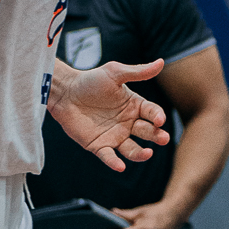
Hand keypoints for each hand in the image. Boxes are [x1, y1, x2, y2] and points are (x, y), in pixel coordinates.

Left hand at [52, 58, 171, 170]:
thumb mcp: (115, 73)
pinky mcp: (99, 146)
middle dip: (156, 136)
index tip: (159, 120)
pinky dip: (114, 162)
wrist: (65, 92)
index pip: (152, 113)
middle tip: (163, 138)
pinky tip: (120, 167)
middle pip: (146, 132)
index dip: (157, 116)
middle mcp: (128, 123)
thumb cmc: (90, 80)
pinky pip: (109, 156)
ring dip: (140, 154)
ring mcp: (114, 136)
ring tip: (147, 154)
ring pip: (131, 149)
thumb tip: (161, 62)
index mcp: (134, 106)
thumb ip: (138, 72)